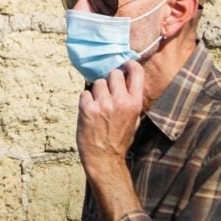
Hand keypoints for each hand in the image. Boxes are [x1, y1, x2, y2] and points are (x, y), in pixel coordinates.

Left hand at [77, 59, 144, 177]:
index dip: (130, 65)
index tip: (125, 64)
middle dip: (110, 80)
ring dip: (97, 91)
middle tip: (108, 92)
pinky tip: (90, 111)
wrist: (104, 157)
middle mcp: (120, 101)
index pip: (136, 73)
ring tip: (99, 106)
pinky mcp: (87, 108)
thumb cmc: (120, 139)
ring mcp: (103, 104)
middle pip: (114, 73)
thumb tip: (127, 80)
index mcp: (135, 104)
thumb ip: (131, 100)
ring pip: (98, 82)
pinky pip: (84, 92)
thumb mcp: (134, 120)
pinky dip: (86, 100)